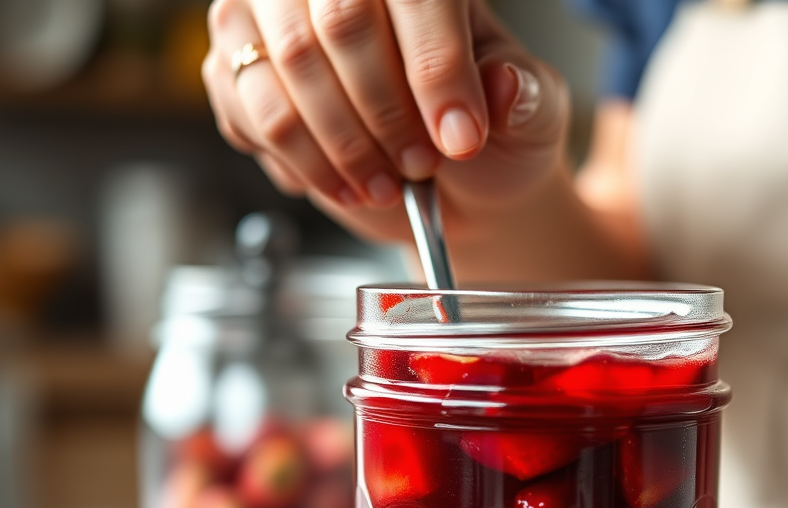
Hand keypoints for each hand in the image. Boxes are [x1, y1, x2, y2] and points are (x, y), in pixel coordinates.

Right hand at [203, 0, 568, 244]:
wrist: (452, 191)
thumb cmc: (486, 140)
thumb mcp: (529, 119)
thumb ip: (526, 99)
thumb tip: (506, 85)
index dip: (436, 69)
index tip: (460, 139)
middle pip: (340, 22)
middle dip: (385, 114)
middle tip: (421, 165)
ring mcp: (280, 20)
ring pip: (289, 68)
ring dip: (341, 145)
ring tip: (384, 186)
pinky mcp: (241, 71)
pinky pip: (250, 110)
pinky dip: (300, 162)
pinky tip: (340, 180)